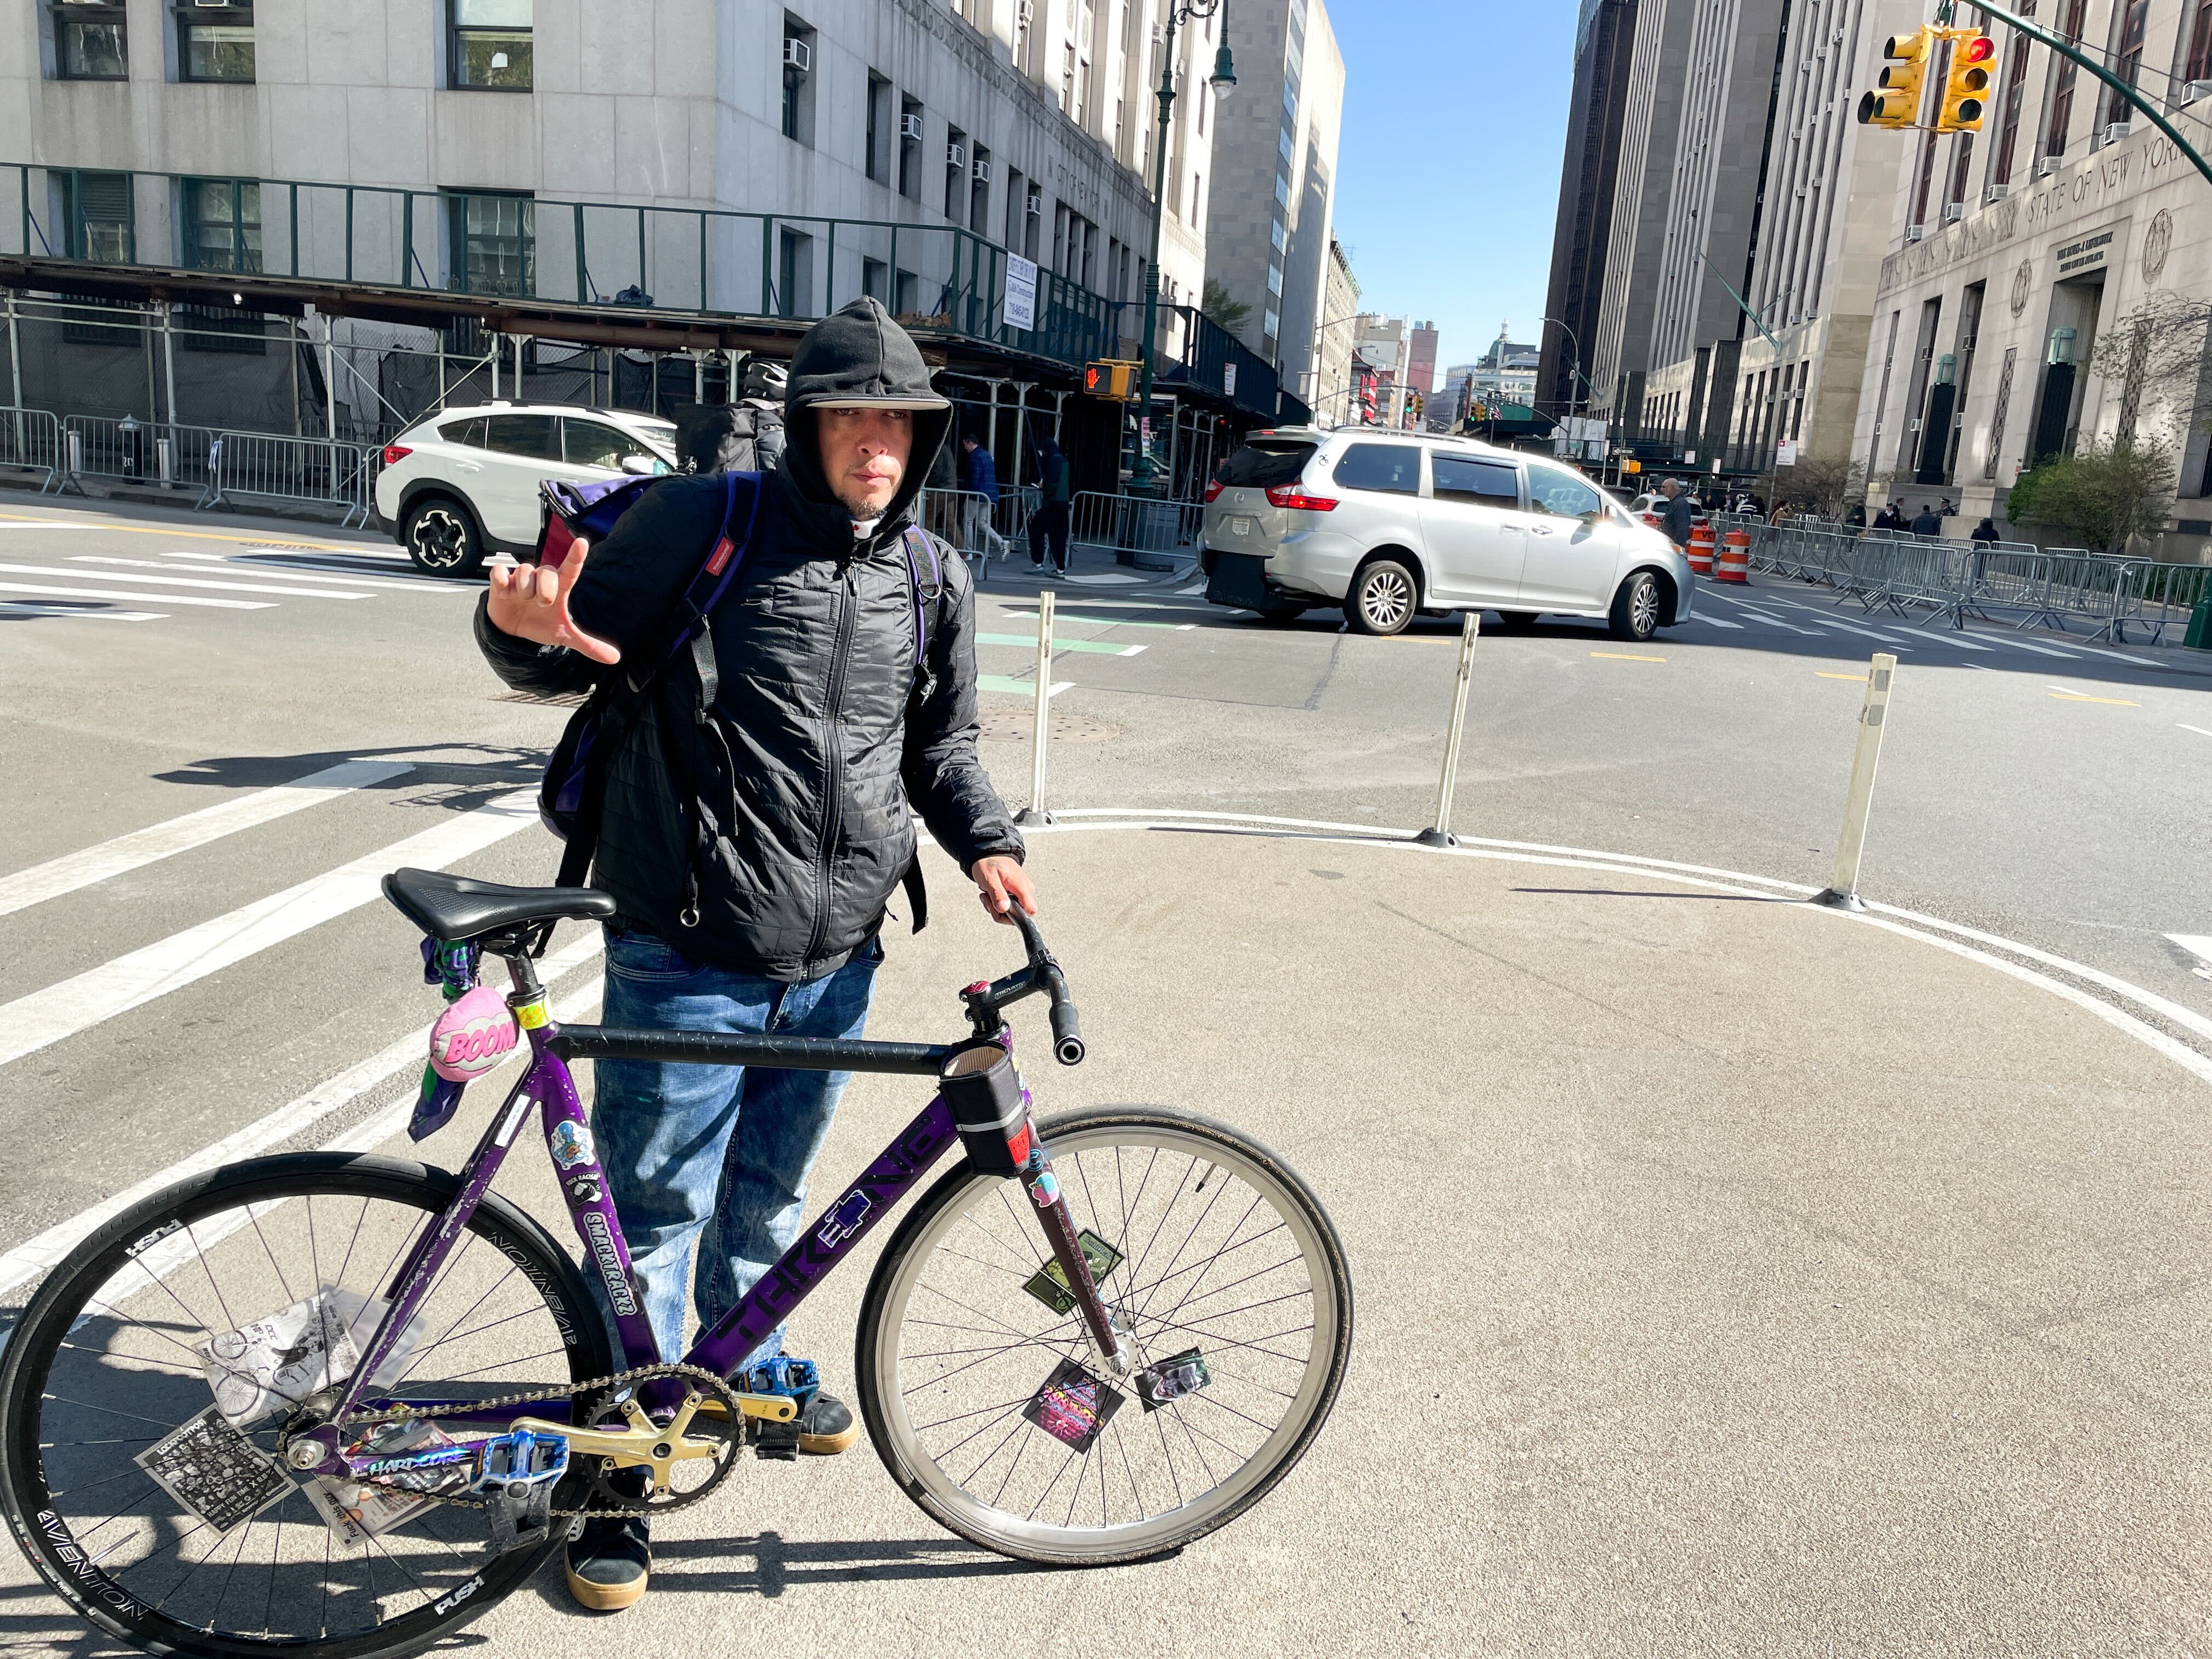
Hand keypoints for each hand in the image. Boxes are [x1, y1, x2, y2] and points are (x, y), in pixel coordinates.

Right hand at [486, 539, 620, 664]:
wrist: (512, 631)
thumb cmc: (540, 624)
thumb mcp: (564, 635)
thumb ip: (588, 645)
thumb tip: (614, 658)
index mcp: (559, 588)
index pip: (570, 569)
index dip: (575, 556)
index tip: (582, 543)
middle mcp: (540, 579)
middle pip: (547, 571)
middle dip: (545, 590)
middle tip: (541, 604)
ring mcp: (520, 578)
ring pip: (525, 571)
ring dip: (525, 590)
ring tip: (523, 601)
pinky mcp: (500, 580)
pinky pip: (499, 572)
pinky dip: (502, 582)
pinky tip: (505, 594)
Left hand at [973, 855, 1035, 923]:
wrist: (989, 853)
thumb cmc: (989, 863)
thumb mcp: (989, 878)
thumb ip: (997, 894)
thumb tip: (1004, 909)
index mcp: (1021, 886)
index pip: (1030, 910)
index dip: (1016, 917)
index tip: (1000, 911)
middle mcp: (1026, 890)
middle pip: (1020, 914)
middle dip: (1000, 912)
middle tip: (987, 900)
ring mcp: (1022, 891)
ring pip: (1013, 911)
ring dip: (996, 908)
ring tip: (987, 895)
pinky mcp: (1017, 892)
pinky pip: (1010, 905)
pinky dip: (998, 903)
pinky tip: (990, 895)